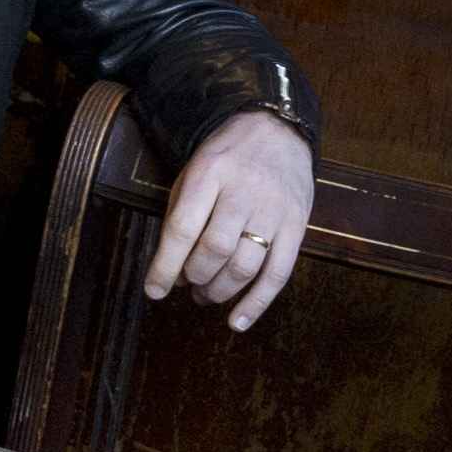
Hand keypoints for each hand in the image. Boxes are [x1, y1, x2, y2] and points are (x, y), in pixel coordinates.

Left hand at [142, 112, 314, 331]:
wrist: (279, 129)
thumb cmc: (227, 157)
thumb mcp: (194, 170)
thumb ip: (180, 214)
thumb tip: (170, 271)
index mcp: (209, 173)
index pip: (182, 229)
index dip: (164, 266)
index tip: (154, 291)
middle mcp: (243, 191)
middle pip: (214, 250)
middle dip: (194, 277)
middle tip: (188, 284)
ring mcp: (274, 209)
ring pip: (244, 266)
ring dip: (219, 291)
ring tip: (207, 294)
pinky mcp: (297, 224)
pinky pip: (279, 273)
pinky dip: (257, 304)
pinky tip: (237, 322)